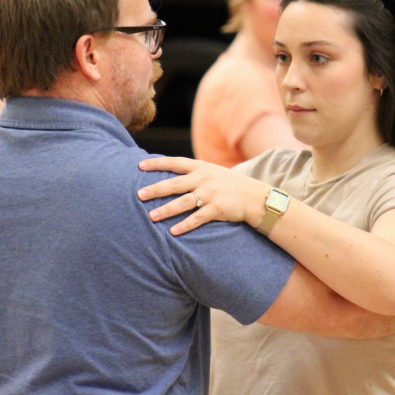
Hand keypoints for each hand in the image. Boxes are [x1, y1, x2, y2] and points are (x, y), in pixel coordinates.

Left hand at [138, 157, 271, 235]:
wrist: (254, 196)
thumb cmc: (229, 185)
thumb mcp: (212, 173)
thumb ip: (193, 173)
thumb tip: (170, 176)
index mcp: (201, 167)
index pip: (175, 162)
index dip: (157, 163)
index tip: (140, 166)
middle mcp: (204, 179)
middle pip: (175, 184)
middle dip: (156, 189)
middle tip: (139, 195)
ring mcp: (211, 194)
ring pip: (184, 202)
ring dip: (166, 210)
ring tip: (152, 217)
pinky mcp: (217, 209)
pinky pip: (197, 218)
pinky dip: (185, 225)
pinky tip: (173, 232)